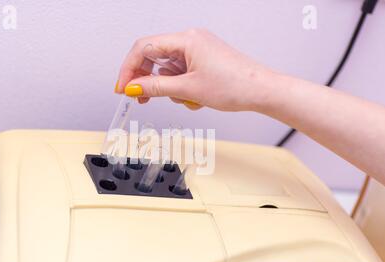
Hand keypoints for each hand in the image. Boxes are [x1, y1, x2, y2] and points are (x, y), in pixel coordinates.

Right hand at [115, 28, 276, 111]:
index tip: (122, 88)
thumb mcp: (188, 89)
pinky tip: (193, 97)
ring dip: (169, 87)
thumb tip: (133, 87)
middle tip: (140, 98)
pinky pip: (181, 73)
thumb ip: (156, 88)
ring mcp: (197, 50)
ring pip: (167, 68)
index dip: (128, 69)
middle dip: (146, 80)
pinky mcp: (203, 61)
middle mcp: (190, 40)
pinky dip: (181, 87)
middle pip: (153, 57)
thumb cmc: (235, 85)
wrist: (261, 91)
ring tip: (184, 99)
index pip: (144, 48)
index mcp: (186, 39)